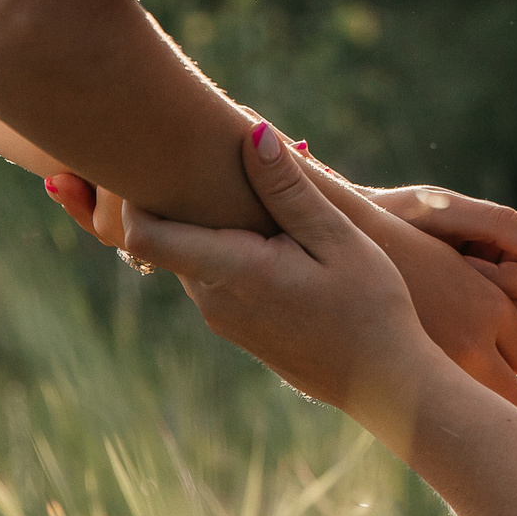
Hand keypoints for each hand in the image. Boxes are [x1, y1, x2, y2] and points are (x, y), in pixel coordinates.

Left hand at [115, 122, 436, 423]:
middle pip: (164, 237)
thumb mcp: (339, 238)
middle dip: (178, 196)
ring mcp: (221, 317)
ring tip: (247, 185)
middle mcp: (212, 300)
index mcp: (232, 273)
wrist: (381, 382)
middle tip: (213, 152)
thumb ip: (289, 189)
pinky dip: (223, 245)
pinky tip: (266, 230)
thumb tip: (252, 133)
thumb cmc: (370, 306)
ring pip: (189, 254)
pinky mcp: (235, 325)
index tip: (157, 157)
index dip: (135, 194)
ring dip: (206, 221)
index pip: (143, 236)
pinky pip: (210, 273)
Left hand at [365, 182, 516, 323]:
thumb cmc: (402, 217)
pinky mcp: (455, 332)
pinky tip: (426, 315)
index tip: (469, 260)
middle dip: (495, 298)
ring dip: (475, 318)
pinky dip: (457, 333)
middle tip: (452, 280)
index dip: (509, 277)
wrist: (357, 235)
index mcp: (507, 249)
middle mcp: (499, 282)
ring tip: (435, 295)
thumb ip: (501, 224)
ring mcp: (477, 310)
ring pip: (506, 334)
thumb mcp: (449, 214)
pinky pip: (476, 348)